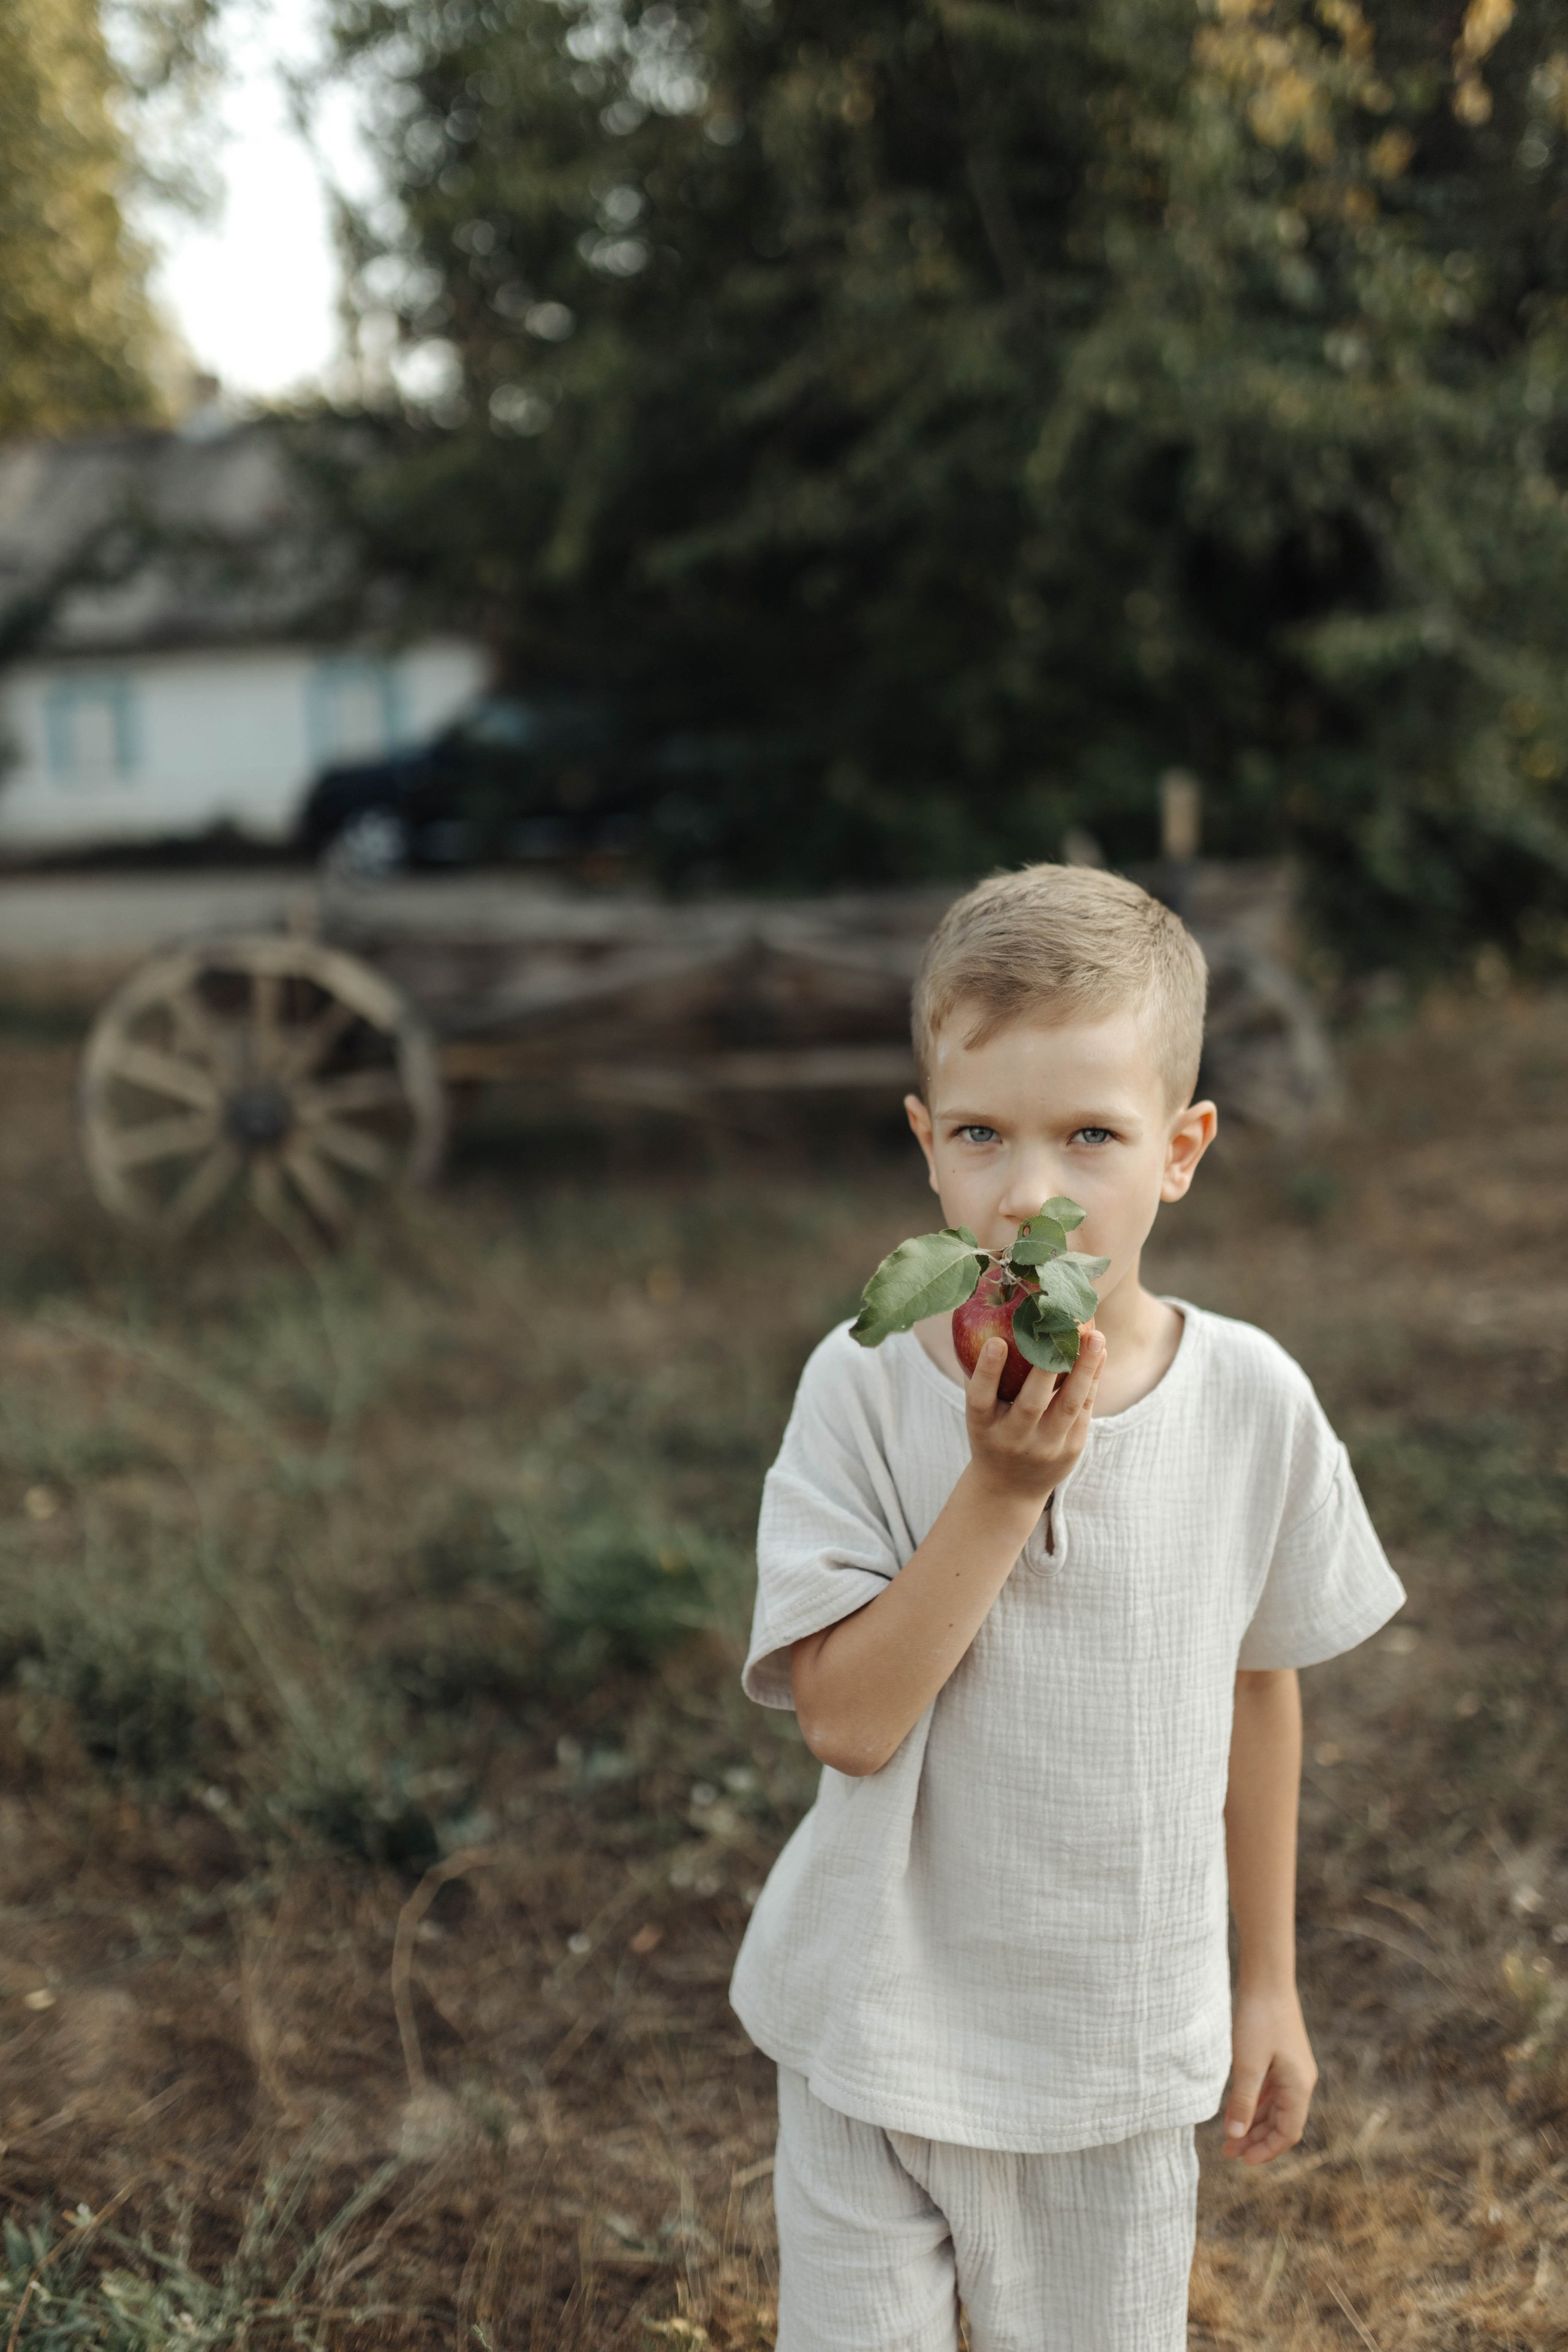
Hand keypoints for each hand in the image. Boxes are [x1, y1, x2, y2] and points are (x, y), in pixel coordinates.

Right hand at [963, 1325, 1104, 1508]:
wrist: (1010, 1488)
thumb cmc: (992, 1433)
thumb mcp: (979, 1413)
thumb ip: (982, 1377)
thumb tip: (987, 1321)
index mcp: (982, 1427)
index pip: (980, 1398)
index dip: (988, 1371)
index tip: (997, 1342)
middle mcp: (1013, 1439)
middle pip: (1031, 1403)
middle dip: (1049, 1366)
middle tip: (1064, 1329)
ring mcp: (1045, 1447)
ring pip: (1069, 1406)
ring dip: (1084, 1369)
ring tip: (1096, 1337)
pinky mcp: (1071, 1449)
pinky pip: (1085, 1410)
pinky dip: (1092, 1380)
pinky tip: (1099, 1355)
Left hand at [1223, 1986, 1317, 2163]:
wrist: (1267, 1978)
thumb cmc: (1258, 2019)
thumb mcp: (1247, 2063)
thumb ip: (1242, 2100)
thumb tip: (1235, 2135)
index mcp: (1299, 2086)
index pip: (1287, 2132)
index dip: (1266, 2150)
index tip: (1243, 2161)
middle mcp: (1300, 2080)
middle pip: (1281, 2123)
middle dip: (1256, 2140)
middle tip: (1228, 2152)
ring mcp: (1291, 2068)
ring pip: (1274, 2108)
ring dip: (1253, 2123)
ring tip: (1229, 2137)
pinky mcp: (1281, 2057)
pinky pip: (1270, 2091)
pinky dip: (1254, 2104)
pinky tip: (1236, 2109)